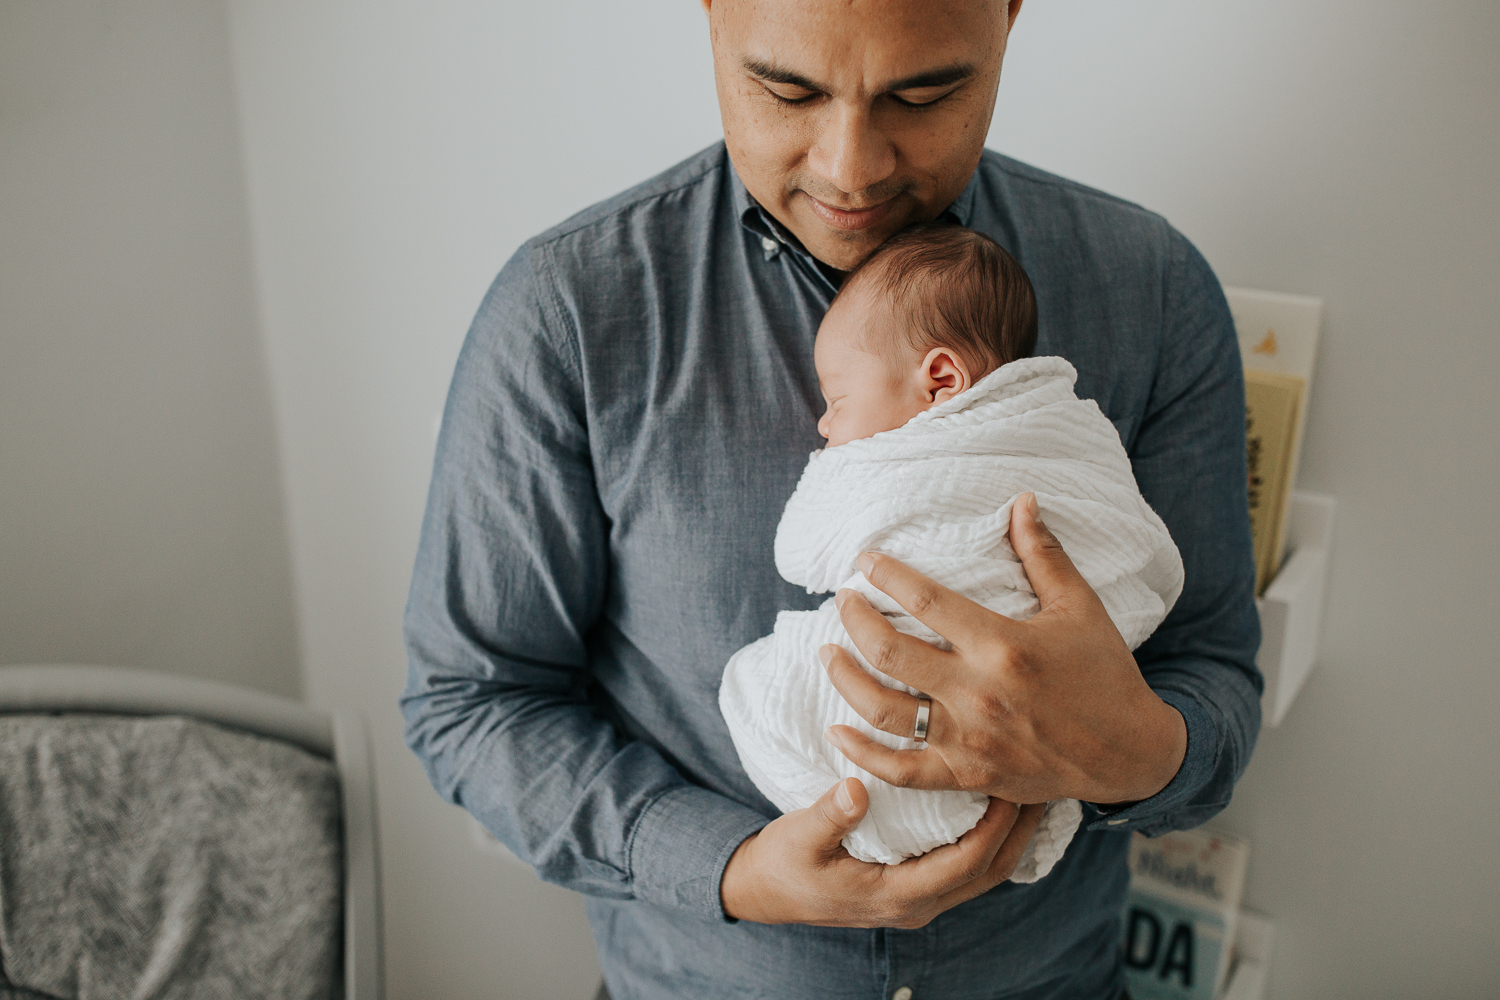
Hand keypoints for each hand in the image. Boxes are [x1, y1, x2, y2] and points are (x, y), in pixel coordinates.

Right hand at [720, 776, 1045, 926]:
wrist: (765, 893)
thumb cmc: (783, 865)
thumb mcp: (797, 837)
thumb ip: (829, 815)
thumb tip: (857, 788)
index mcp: (896, 894)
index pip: (967, 861)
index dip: (997, 823)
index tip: (1014, 780)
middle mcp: (918, 903)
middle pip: (992, 869)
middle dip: (1023, 828)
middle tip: (1046, 781)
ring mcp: (919, 897)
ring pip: (986, 870)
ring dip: (1013, 833)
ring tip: (1034, 788)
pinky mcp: (916, 885)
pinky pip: (968, 864)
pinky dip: (992, 837)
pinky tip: (999, 805)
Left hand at [823, 492, 1186, 806]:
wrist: (1129, 752)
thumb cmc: (1104, 672)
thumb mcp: (1079, 606)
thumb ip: (1043, 554)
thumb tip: (1021, 500)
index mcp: (1003, 645)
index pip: (925, 600)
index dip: (886, 575)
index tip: (864, 560)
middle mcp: (978, 693)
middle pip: (889, 652)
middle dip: (854, 619)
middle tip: (842, 601)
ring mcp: (969, 739)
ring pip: (883, 710)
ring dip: (844, 679)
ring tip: (827, 653)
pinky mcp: (967, 775)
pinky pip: (901, 771)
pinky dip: (863, 755)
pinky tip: (836, 732)